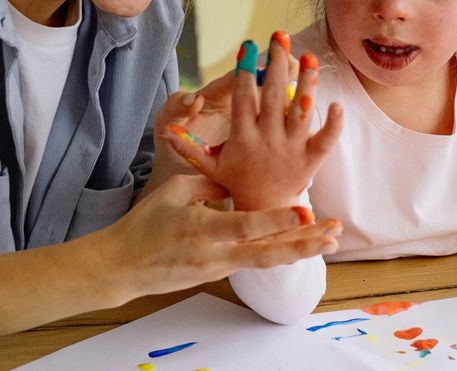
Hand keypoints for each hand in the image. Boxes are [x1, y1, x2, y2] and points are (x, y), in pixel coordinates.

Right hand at [98, 174, 340, 300]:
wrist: (124, 266)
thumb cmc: (145, 223)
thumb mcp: (174, 192)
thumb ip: (209, 186)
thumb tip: (237, 183)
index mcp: (201, 229)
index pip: (247, 226)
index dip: (278, 219)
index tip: (306, 209)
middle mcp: (215, 254)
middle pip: (267, 253)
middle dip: (303, 244)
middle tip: (333, 235)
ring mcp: (219, 268)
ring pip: (266, 261)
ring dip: (299, 250)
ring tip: (329, 242)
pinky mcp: (219, 273)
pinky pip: (254, 261)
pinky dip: (279, 251)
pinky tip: (302, 245)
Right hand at [167, 32, 343, 210]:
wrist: (264, 213)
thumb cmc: (235, 182)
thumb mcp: (209, 166)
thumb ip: (188, 147)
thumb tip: (166, 130)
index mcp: (243, 138)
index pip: (244, 99)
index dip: (245, 72)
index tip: (248, 46)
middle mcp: (268, 141)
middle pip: (274, 97)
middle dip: (277, 65)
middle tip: (281, 37)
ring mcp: (291, 150)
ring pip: (301, 112)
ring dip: (307, 84)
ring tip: (309, 57)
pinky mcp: (311, 161)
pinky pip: (325, 140)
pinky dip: (333, 123)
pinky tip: (337, 103)